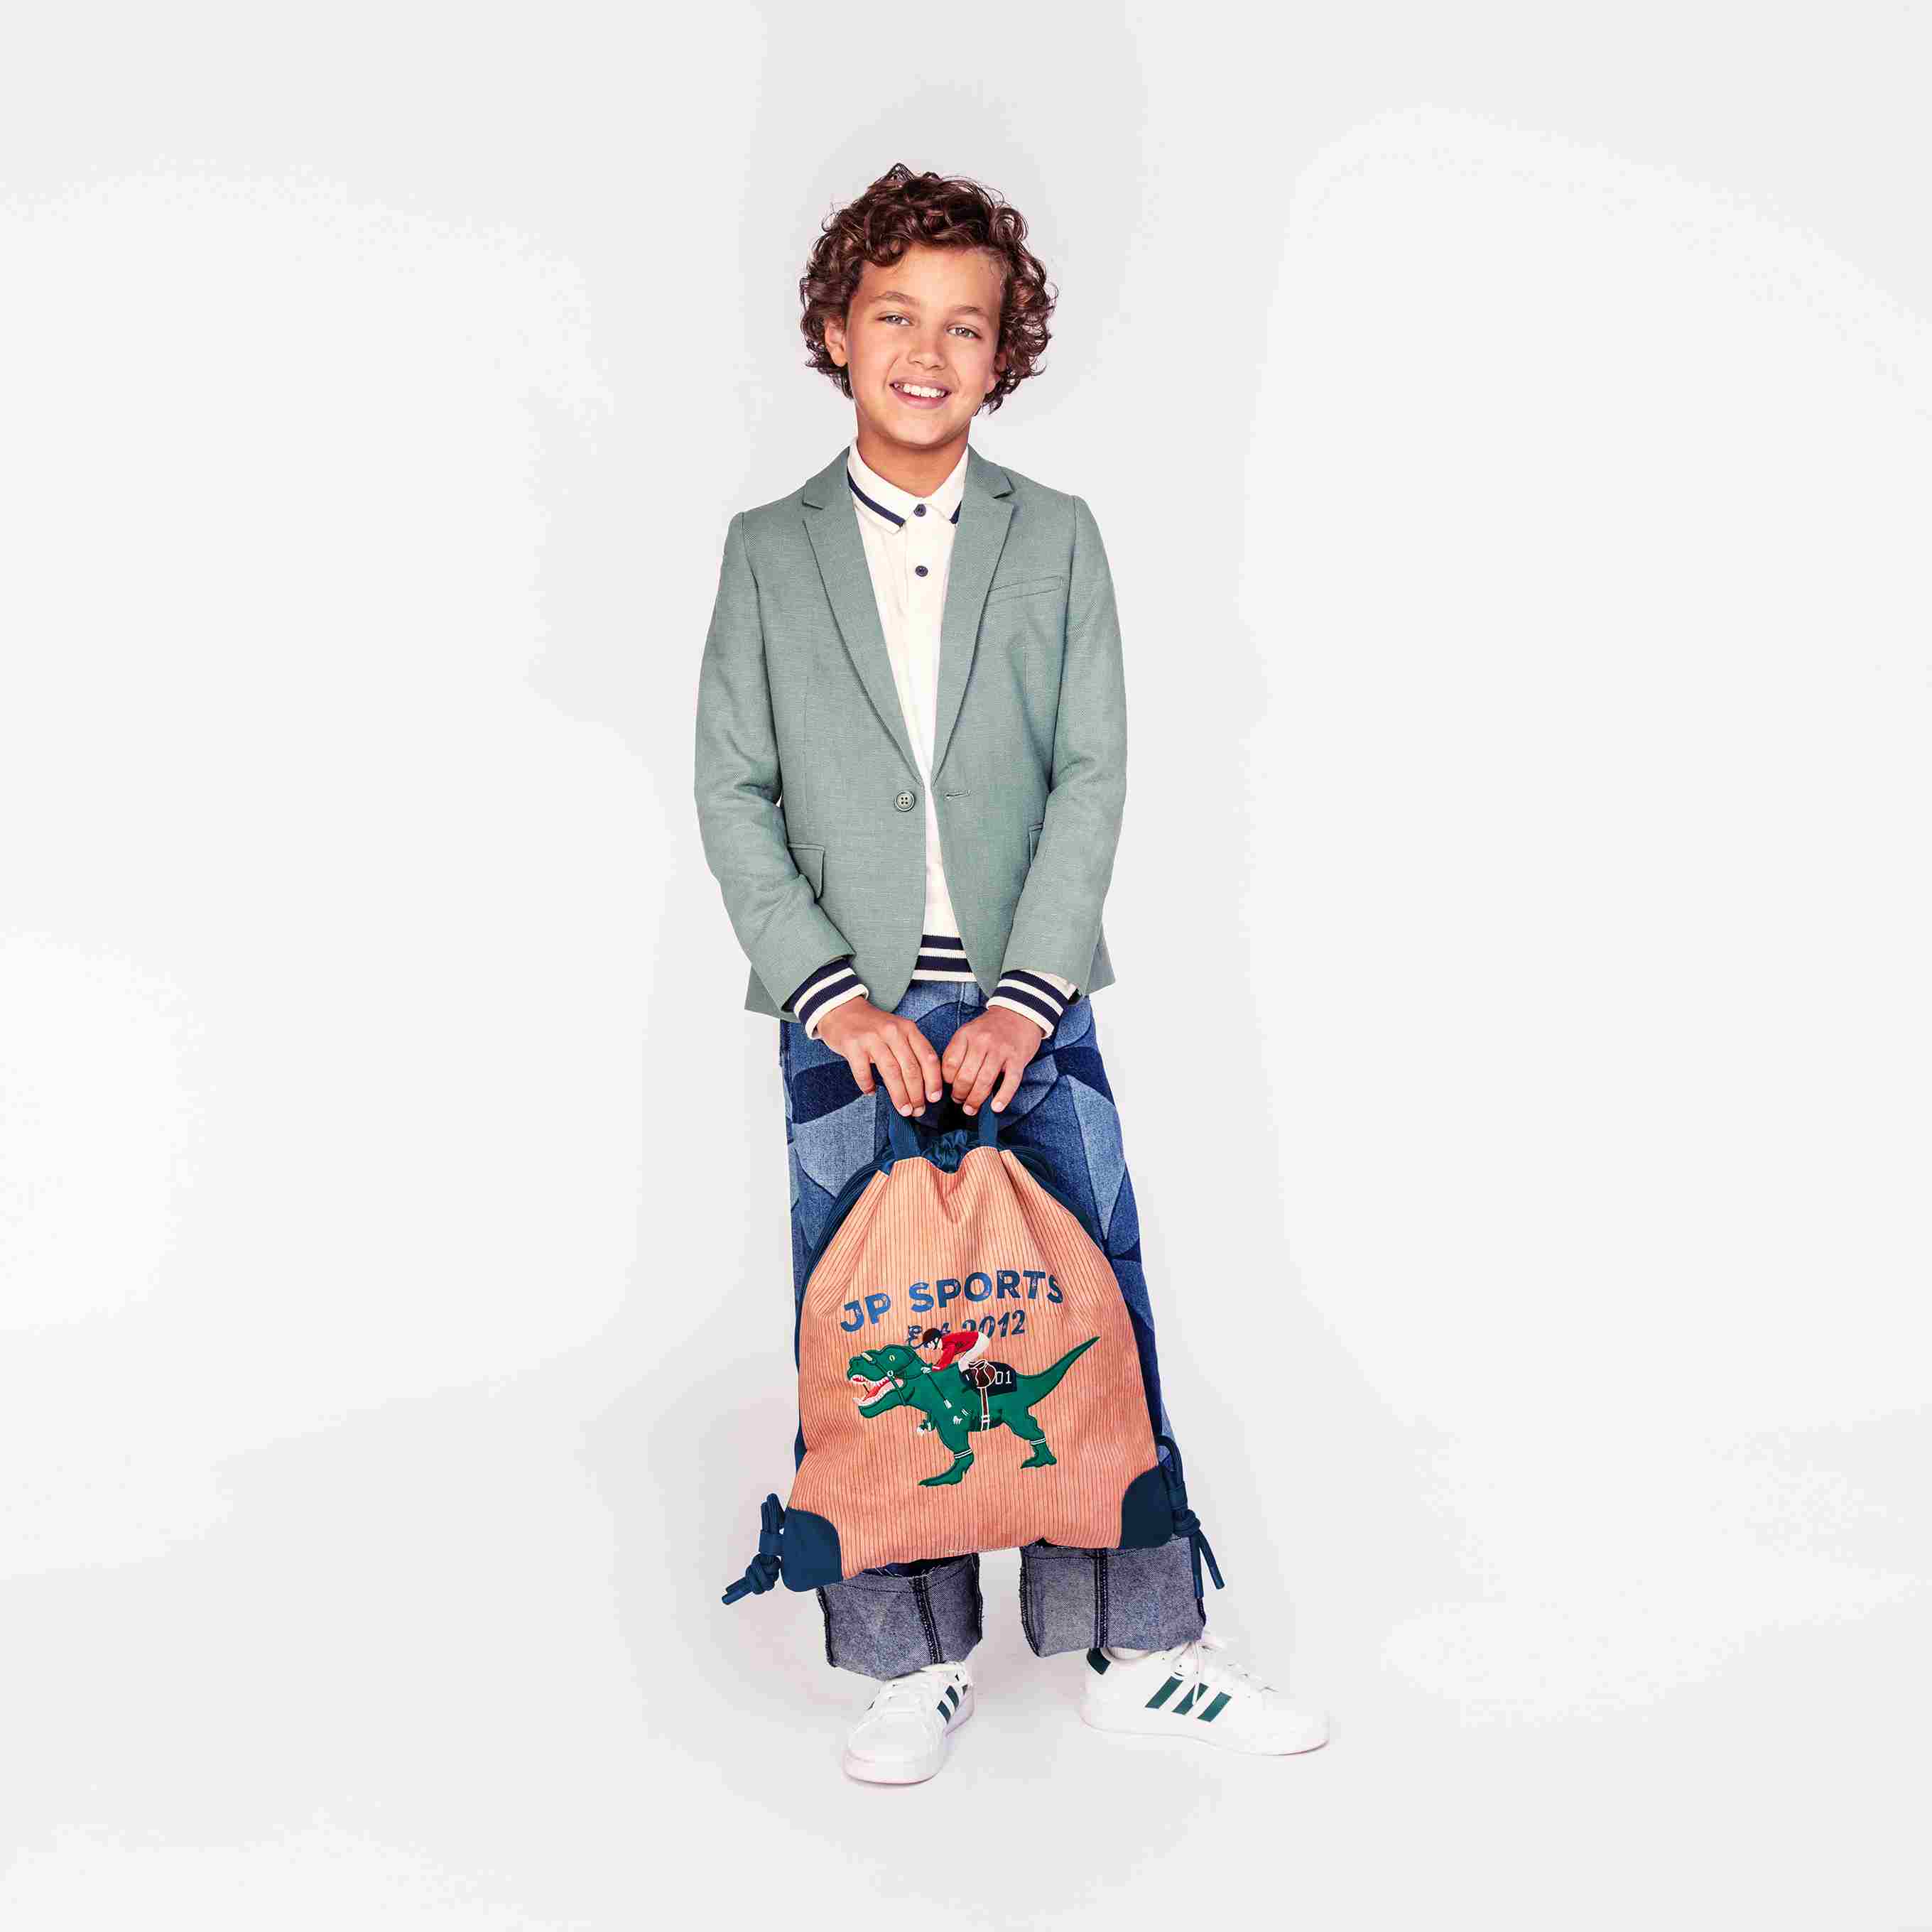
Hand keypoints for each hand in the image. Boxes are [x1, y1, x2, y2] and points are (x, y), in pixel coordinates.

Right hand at [817, 1000, 943, 1117]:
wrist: (842, 1010)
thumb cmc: (873, 1026)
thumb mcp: (898, 1030)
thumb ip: (912, 1051)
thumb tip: (925, 1084)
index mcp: (908, 1029)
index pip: (928, 1057)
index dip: (934, 1080)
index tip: (934, 1098)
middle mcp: (892, 1031)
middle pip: (910, 1068)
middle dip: (916, 1094)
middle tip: (917, 1110)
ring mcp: (872, 1038)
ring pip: (891, 1072)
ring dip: (899, 1095)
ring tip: (903, 1109)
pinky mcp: (852, 1045)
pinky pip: (863, 1072)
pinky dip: (868, 1085)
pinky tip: (871, 1092)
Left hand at [943, 1006, 1045, 1113]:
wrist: (1019, 1013)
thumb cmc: (991, 1028)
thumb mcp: (970, 1032)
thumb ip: (959, 1051)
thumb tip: (950, 1081)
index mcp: (966, 1034)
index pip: (950, 1064)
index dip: (947, 1081)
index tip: (950, 1088)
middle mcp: (982, 1041)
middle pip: (965, 1076)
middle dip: (960, 1094)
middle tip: (960, 1101)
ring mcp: (1001, 1050)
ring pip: (984, 1082)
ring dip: (976, 1100)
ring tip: (972, 1108)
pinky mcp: (1018, 1058)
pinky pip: (1010, 1082)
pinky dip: (1003, 1097)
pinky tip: (996, 1107)